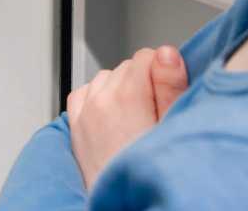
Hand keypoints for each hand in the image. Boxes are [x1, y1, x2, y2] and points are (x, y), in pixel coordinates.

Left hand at [66, 45, 187, 191]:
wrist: (122, 203)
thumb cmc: (150, 172)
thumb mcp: (172, 128)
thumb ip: (170, 87)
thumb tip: (166, 52)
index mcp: (125, 97)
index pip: (147, 55)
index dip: (163, 72)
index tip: (170, 92)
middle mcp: (99, 100)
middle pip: (127, 66)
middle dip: (144, 81)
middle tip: (157, 111)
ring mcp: (83, 112)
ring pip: (107, 77)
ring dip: (121, 88)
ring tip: (138, 117)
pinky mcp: (75, 125)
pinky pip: (86, 92)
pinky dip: (99, 97)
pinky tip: (115, 116)